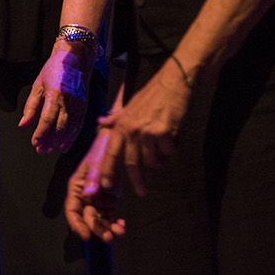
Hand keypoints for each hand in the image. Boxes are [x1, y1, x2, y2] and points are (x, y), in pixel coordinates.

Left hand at [20, 48, 90, 154]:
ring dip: (60, 142)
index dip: (41, 134)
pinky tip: (64, 145)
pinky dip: (72, 138)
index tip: (35, 143)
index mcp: (55, 94)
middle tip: (41, 150)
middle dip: (50, 142)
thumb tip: (23, 124)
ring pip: (70, 129)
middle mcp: (69, 102)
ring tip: (50, 150)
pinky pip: (78, 126)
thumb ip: (31, 106)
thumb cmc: (55, 68)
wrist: (76, 57)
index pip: (47, 120)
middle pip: (59, 128)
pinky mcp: (84, 107)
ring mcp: (79, 105)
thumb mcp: (38, 84)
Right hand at [64, 125, 125, 242]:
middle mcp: (85, 196)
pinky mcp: (110, 201)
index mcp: (77, 187)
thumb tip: (87, 196)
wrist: (115, 143)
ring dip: (107, 228)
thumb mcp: (96, 162)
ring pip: (100, 220)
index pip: (72, 210)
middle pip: (87, 218)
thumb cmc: (101, 149)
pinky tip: (122, 226)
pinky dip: (115, 223)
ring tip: (119, 233)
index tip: (86, 236)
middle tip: (109, 237)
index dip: (77, 224)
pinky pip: (110, 216)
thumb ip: (92, 179)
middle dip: (97, 229)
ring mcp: (97, 199)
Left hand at [92, 67, 191, 197]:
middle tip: (141, 192)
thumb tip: (101, 122)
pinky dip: (172, 148)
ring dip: (160, 158)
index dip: (107, 170)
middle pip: (132, 163)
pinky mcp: (164, 132)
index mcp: (121, 124)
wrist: (172, 81)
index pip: (111, 152)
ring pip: (153, 160)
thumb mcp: (129, 105)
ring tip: (163, 144)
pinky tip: (173, 134)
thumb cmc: (152, 94)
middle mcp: (132, 129)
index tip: (106, 185)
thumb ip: (115, 118)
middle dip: (137, 180)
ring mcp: (147, 132)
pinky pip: (168, 151)